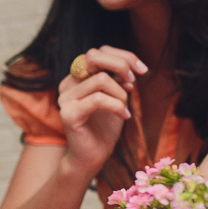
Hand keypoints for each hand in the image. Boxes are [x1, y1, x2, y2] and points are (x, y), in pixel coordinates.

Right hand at [58, 46, 146, 177]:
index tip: (142, 70)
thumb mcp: (116, 97)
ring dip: (120, 94)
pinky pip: (98, 99)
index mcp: (77, 77)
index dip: (124, 56)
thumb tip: (127, 69)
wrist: (92, 156)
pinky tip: (124, 117)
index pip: (99, 52)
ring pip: (101, 80)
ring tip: (124, 109)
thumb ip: (117, 79)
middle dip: (121, 64)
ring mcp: (65, 98)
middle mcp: (67, 84)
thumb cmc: (105, 127)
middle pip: (94, 56)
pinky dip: (117, 106)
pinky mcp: (68, 114)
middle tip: (133, 82)